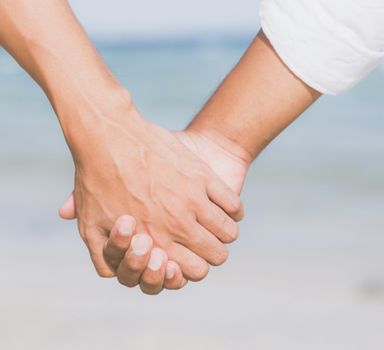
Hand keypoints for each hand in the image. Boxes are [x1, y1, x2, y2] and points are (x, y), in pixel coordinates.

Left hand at [60, 127, 250, 292]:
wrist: (108, 135)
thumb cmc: (96, 181)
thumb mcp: (90, 227)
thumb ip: (105, 258)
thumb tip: (118, 276)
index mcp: (154, 241)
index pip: (194, 272)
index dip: (195, 268)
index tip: (192, 257)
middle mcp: (177, 224)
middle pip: (217, 255)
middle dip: (213, 252)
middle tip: (206, 241)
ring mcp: (193, 199)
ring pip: (229, 231)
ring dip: (225, 231)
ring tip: (217, 224)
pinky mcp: (203, 176)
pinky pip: (233, 204)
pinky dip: (233, 209)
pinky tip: (224, 206)